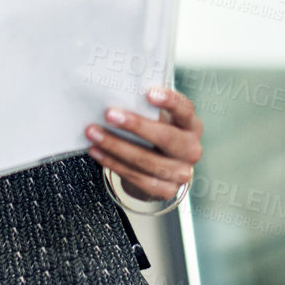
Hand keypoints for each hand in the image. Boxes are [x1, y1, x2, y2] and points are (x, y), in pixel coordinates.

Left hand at [85, 87, 203, 200]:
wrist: (159, 170)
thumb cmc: (154, 133)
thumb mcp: (158, 119)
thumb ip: (145, 108)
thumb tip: (115, 94)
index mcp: (191, 126)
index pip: (185, 110)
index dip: (169, 101)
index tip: (148, 93)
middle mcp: (191, 149)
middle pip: (166, 137)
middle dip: (136, 125)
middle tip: (109, 114)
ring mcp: (181, 173)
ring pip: (147, 160)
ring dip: (116, 146)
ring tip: (93, 133)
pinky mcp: (166, 191)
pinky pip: (137, 177)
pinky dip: (113, 163)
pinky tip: (97, 151)